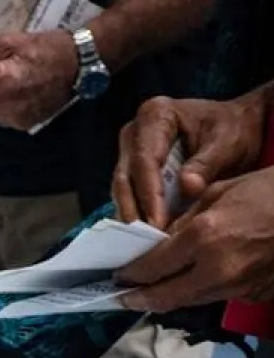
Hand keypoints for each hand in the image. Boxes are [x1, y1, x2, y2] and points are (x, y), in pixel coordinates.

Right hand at [112, 95, 265, 229]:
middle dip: (135, 209)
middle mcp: (134, 132)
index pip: (145, 159)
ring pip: (122, 189)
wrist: (235, 126)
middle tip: (147, 239)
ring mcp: (129, 151)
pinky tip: (145, 235)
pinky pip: (128, 195)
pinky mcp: (132, 169)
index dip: (149, 193)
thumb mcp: (228, 142)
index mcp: (155, 115)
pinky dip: (137, 214)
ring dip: (132, 215)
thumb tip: (187, 187)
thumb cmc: (234, 129)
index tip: (158, 222)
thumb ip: (207, 164)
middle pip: (125, 176)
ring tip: (144, 242)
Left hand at [117, 168, 273, 312]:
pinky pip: (216, 296)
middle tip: (124, 298)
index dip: (131, 274)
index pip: (153, 267)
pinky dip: (198, 292)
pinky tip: (188, 285)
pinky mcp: (254, 293)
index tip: (118, 277)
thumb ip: (186, 221)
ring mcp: (237, 285)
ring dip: (168, 298)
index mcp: (203, 237)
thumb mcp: (220, 193)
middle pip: (166, 297)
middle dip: (141, 299)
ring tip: (150, 294)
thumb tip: (161, 241)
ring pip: (190, 301)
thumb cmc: (269, 190)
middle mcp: (216, 268)